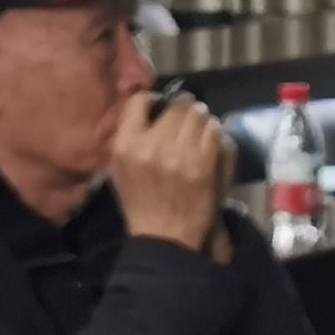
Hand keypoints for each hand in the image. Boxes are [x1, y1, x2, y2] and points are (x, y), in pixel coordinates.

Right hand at [109, 89, 231, 250]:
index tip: (162, 105)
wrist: (165, 235)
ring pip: (198, 115)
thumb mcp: (119, 168)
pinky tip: (212, 138)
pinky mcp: (204, 165)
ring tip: (201, 126)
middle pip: (176, 106)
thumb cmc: (141, 202)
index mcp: (126, 144)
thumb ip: (130, 136)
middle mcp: (152, 144)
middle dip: (184, 107)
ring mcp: (180, 154)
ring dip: (202, 118)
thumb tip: (150, 107)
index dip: (154, 98)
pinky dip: (215, 132)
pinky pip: (214, 132)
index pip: (139, 101)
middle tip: (188, 114)